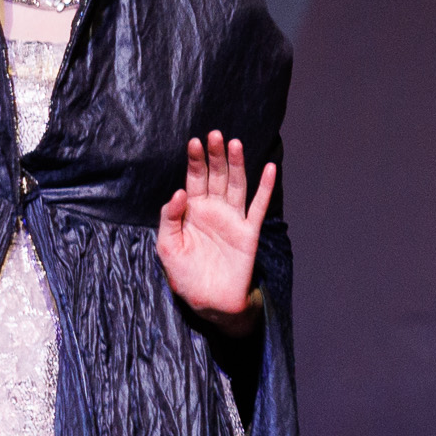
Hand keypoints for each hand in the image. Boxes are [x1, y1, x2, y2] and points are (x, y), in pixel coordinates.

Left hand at [156, 131, 274, 336]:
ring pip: (237, 185)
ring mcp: (232, 219)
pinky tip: (269, 168)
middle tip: (215, 135)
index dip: (195, 161)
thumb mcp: (166, 246)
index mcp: (192, 211)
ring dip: (237, 164)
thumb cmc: (184, 275)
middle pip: (216, 176)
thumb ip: (170, 218)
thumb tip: (179, 192)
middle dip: (215, 156)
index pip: (194, 179)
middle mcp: (214, 210)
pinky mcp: (248, 232)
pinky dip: (265, 187)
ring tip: (235, 144)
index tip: (194, 142)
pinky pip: (258, 206)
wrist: (208, 301)